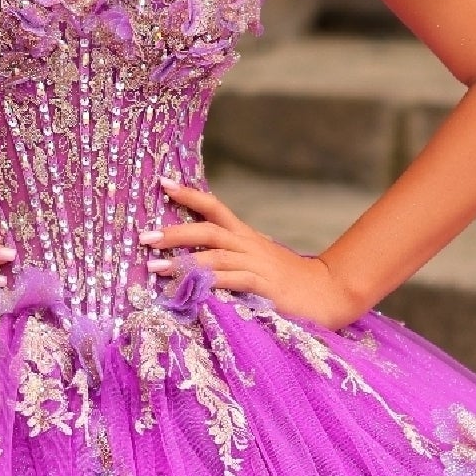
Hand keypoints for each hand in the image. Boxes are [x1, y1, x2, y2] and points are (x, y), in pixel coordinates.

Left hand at [140, 179, 363, 330]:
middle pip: (209, 229)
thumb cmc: (288, 282)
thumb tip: (192, 260)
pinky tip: (188, 289)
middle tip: (144, 236)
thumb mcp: (256, 264)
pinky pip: (232, 281)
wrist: (330, 293)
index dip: (189, 194)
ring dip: (182, 260)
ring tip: (153, 267)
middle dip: (175, 231)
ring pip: (215, 255)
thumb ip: (229, 259)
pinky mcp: (264, 287)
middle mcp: (249, 246)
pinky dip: (208, 283)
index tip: (163, 182)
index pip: (215, 207)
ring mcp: (257, 265)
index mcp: (246, 237)